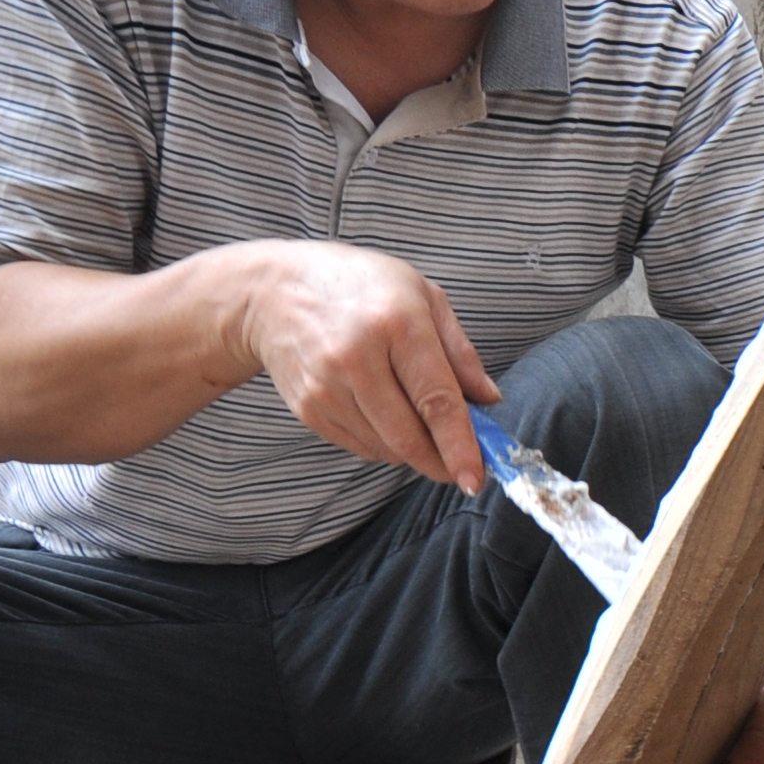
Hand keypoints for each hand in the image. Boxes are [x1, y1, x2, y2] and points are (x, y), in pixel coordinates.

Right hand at [239, 244, 498, 491]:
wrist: (274, 291)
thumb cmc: (360, 286)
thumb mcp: (422, 295)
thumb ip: (460, 351)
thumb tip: (489, 399)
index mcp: (397, 323)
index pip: (436, 400)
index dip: (460, 445)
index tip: (475, 478)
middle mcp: (358, 358)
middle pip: (409, 436)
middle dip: (440, 461)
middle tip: (459, 464)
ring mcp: (327, 386)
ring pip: (386, 448)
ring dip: (412, 449)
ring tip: (415, 417)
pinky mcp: (308, 407)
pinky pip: (360, 446)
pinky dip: (382, 443)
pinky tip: (382, 412)